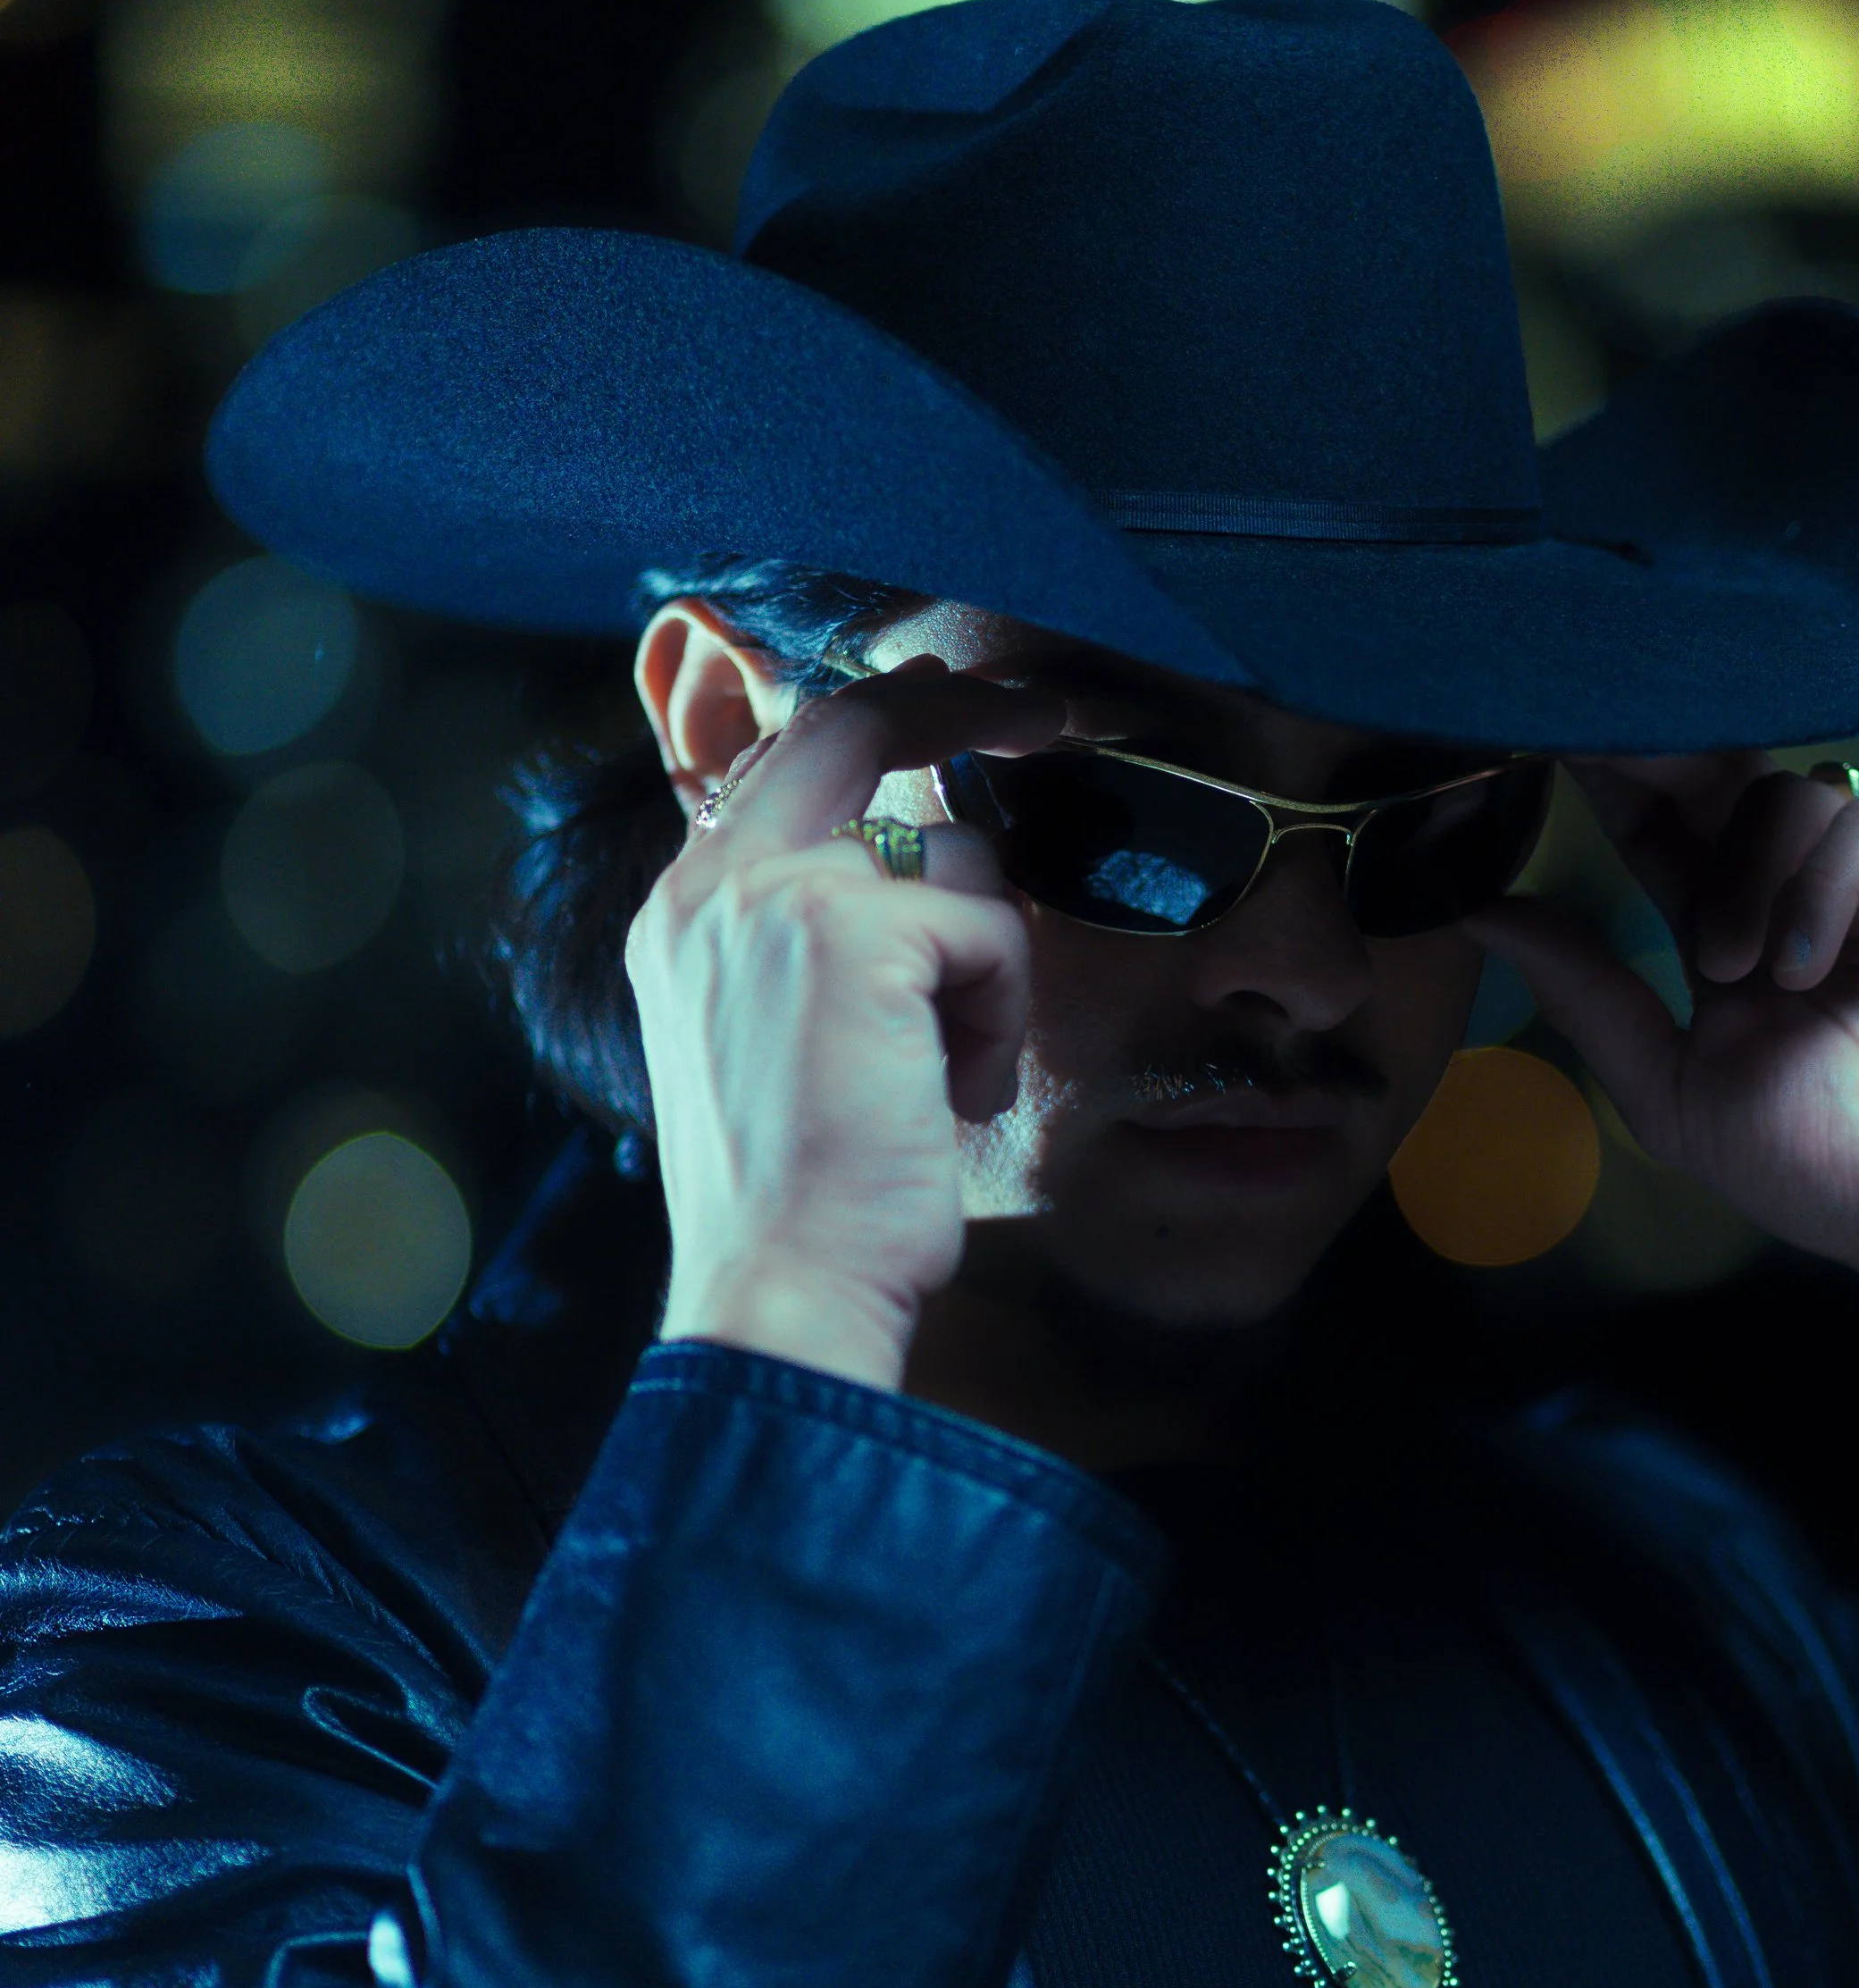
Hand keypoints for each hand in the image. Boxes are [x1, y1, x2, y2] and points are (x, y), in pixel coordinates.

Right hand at [628, 659, 1060, 1387]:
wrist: (782, 1286)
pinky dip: (1001, 1020)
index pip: (782, 762)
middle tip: (1047, 710)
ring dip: (985, 971)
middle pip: (850, 723)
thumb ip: (819, 937)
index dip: (877, 722)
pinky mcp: (855, 928)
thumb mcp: (782, 1038)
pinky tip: (952, 1097)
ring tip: (942, 1076)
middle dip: (960, 701)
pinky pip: (993, 931)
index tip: (958, 709)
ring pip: (955, 858)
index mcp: (684, 911)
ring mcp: (778, 894)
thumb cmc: (799, 1195)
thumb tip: (926, 855)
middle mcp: (713, 884)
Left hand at [1472, 760, 1858, 1565]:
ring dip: (1742, 878)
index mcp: (1733, 925)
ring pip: (1787, 795)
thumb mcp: (1673, 1087)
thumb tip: (1479, 910)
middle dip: (1662, 774)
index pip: (1660, 827)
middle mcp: (1806, 884)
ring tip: (1740, 973)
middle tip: (1608, 765)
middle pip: (1722, 782)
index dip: (1610, 783)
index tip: (1547, 741)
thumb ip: (1587, 993)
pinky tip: (1803, 964)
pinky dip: (1820, 886)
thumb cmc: (1829, 1167)